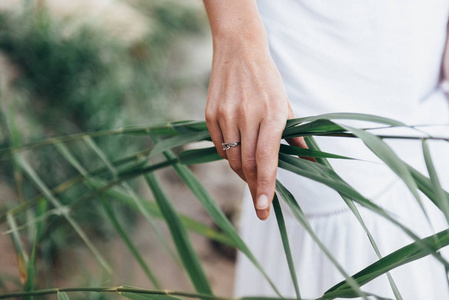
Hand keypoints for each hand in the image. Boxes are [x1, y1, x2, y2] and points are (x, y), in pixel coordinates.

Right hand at [205, 35, 307, 219]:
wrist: (238, 50)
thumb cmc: (268, 80)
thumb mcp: (286, 104)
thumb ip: (296, 134)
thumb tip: (310, 160)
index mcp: (271, 114)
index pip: (267, 159)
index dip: (266, 186)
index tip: (264, 209)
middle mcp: (247, 115)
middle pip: (248, 164)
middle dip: (255, 186)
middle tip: (260, 201)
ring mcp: (225, 114)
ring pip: (232, 158)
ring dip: (243, 172)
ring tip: (251, 174)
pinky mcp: (210, 114)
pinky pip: (219, 146)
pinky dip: (229, 155)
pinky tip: (238, 151)